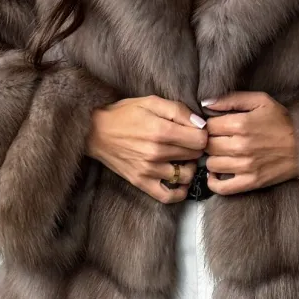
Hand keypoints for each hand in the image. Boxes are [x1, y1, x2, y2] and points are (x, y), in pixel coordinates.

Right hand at [86, 95, 207, 202]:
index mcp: (161, 131)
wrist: (95, 131)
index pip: (201, 140)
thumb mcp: (151, 102)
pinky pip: (168, 196)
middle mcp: (156, 153)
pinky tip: (179, 180)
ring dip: (189, 167)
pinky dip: (179, 192)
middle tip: (188, 142)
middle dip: (196, 148)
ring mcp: (149, 170)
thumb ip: (178, 110)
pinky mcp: (141, 182)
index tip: (196, 131)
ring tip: (182, 158)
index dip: (202, 134)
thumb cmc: (124, 114)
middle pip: (195, 156)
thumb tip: (201, 124)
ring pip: (186, 175)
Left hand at [203, 91, 298, 194]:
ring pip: (211, 164)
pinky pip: (221, 187)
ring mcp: (245, 166)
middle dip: (211, 141)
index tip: (218, 127)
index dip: (210, 125)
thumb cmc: (283, 122)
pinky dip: (214, 182)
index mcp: (241, 124)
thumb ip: (232, 99)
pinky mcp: (251, 182)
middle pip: (208, 145)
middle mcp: (240, 146)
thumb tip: (206, 103)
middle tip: (220, 140)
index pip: (208, 126)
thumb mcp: (261, 101)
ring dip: (214, 159)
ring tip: (222, 154)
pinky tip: (218, 173)